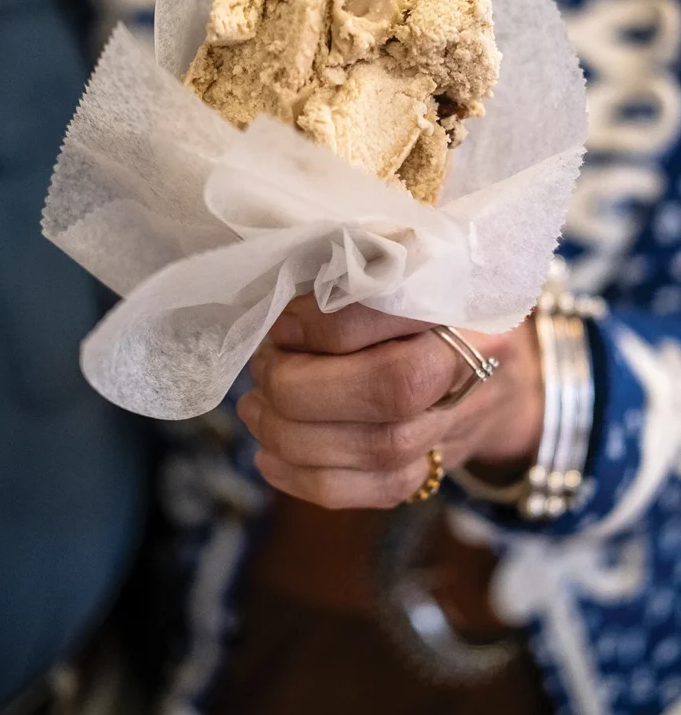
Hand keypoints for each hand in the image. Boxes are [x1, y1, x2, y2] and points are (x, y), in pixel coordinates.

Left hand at [238, 297, 542, 509]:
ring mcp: (462, 424)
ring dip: (296, 435)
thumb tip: (281, 318)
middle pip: (391, 390)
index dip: (326, 326)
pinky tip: (271, 458)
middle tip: (263, 370)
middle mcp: (477, 364)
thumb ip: (356, 280)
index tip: (281, 325)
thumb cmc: (436, 305)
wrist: (506, 372)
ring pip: (380, 450)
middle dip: (303, 387)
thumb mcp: (405, 270)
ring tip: (255, 410)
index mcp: (466, 299)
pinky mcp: (440, 470)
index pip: (396, 314)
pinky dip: (313, 481)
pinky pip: (379, 491)